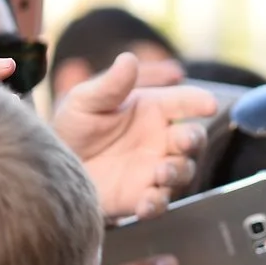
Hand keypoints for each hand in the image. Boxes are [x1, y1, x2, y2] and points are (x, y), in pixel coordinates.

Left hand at [50, 53, 217, 218]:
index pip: (184, 102)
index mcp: (153, 110)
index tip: (209, 103)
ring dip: (178, 171)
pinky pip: (159, 203)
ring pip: (183, 171)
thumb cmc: (74, 128)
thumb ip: (110, 85)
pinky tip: (146, 202)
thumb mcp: (85, 101)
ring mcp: (154, 170)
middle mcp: (161, 140)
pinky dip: (156, 204)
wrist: (56, 167)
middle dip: (193, 139)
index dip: (199, 101)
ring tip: (162, 171)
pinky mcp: (141, 198)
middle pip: (193, 139)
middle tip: (185, 139)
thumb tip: (128, 59)